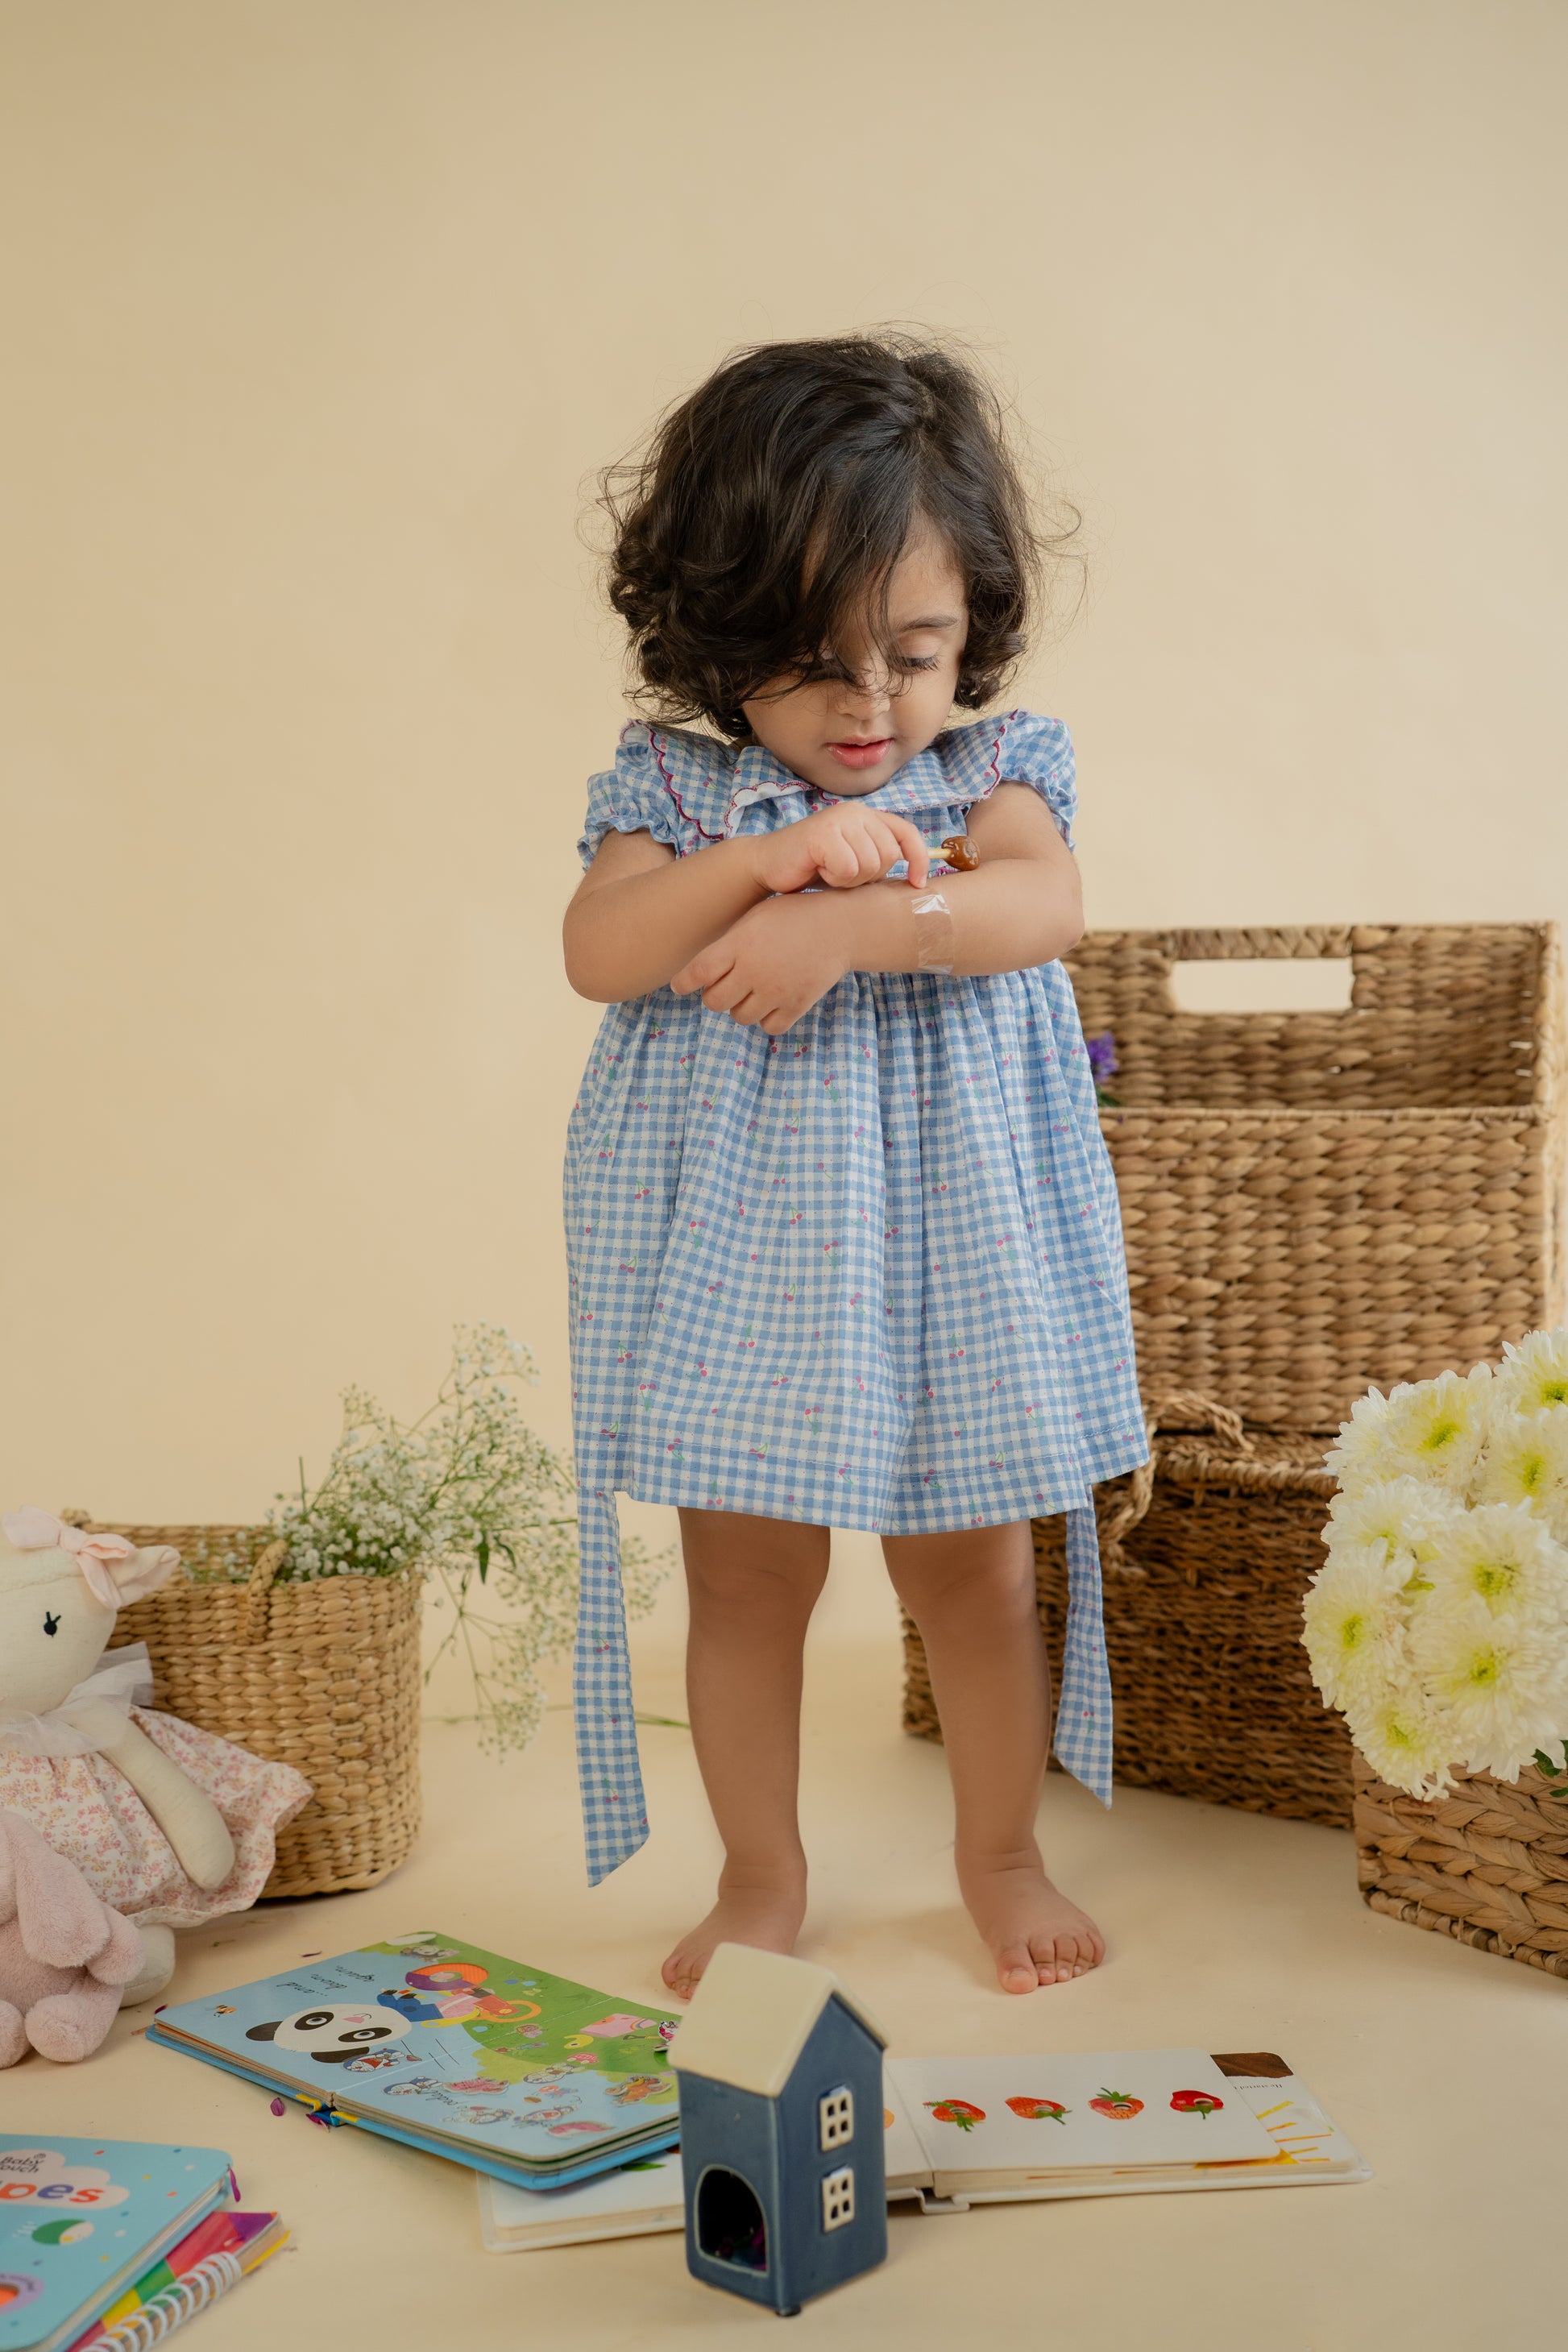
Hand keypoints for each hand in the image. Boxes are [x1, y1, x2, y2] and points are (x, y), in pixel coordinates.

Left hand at [671, 893, 848, 1032]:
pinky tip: (770, 1003)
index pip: (699, 972)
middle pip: (714, 1002)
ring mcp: (777, 991)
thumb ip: (730, 942)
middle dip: (714, 995)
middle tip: (723, 986)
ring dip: (740, 1006)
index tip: (680, 986)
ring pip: (739, 1017)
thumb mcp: (756, 917)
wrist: (841, 925)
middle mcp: (755, 969)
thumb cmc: (794, 915)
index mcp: (741, 943)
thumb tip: (702, 971)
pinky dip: (765, 1019)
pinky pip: (768, 1027)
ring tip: (752, 990)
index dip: (684, 982)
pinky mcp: (797, 1005)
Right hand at [748, 805, 928, 894]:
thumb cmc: (812, 867)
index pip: (907, 834)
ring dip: (850, 879)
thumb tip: (916, 878)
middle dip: (870, 876)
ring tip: (829, 870)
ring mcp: (839, 820)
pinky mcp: (823, 833)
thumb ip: (878, 859)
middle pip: (889, 856)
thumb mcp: (853, 861)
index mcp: (867, 816)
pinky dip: (834, 878)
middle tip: (843, 873)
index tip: (918, 884)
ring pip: (870, 864)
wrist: (768, 864)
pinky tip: (818, 869)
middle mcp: (856, 812)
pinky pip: (848, 868)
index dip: (919, 859)